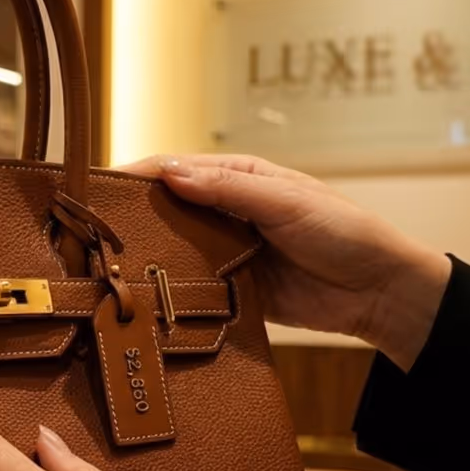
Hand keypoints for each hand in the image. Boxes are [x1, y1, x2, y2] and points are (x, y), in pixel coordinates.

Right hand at [119, 154, 450, 369]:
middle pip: (165, 211)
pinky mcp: (231, 290)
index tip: (97, 190)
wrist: (379, 292)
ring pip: (173, 251)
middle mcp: (225, 212)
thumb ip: (228, 189)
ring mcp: (226, 252)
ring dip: (147, 258)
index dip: (135, 176)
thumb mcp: (286, 202)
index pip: (174, 170)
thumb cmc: (343, 232)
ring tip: (106, 269)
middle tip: (90, 234)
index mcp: (238, 178)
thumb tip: (169, 174)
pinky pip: (192, 289)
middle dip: (131, 219)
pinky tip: (144, 300)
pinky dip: (170, 292)